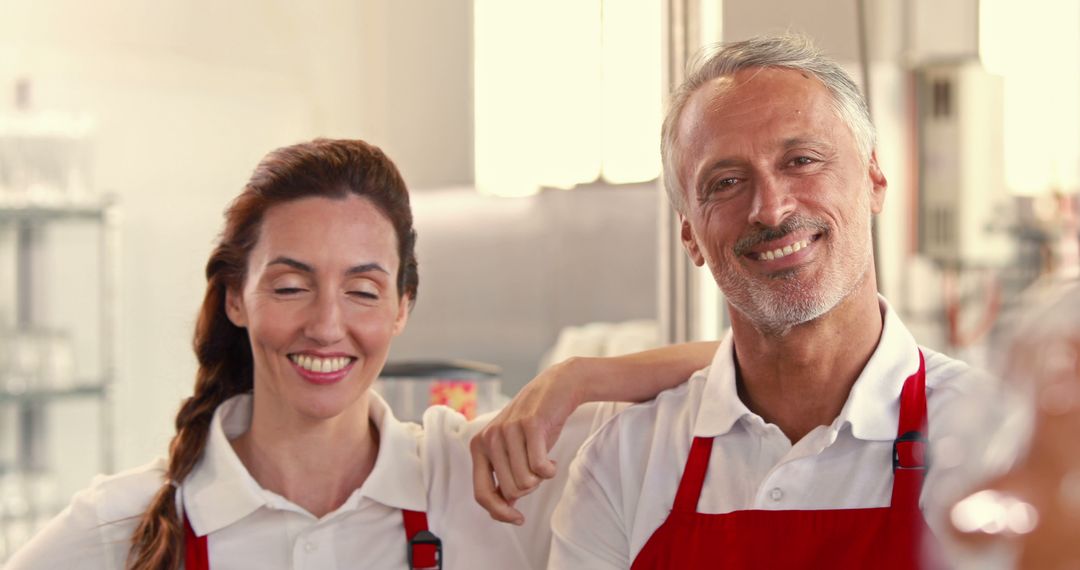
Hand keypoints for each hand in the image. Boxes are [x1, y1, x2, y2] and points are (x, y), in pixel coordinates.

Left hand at [471, 358, 585, 523]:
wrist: (557, 388)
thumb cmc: (535, 423)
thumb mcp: (514, 449)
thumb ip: (504, 475)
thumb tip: (503, 505)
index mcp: (479, 446)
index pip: (481, 493)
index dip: (499, 512)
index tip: (517, 518)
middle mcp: (489, 438)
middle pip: (511, 490)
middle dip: (529, 486)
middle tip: (537, 469)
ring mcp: (507, 431)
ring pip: (526, 481)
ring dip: (540, 476)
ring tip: (543, 460)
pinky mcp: (529, 425)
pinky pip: (540, 467)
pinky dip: (550, 469)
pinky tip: (551, 459)